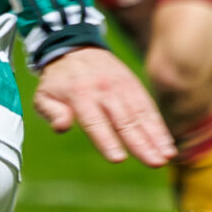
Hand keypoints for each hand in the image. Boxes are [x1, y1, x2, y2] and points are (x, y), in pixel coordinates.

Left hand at [32, 46, 173, 166]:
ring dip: (155, 137)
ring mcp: (122, 87)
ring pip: (140, 114)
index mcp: (80, 94)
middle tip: (154, 163)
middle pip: (124, 120)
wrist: (75, 48)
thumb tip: (61, 127)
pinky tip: (167, 144)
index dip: (106, 140)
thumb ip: (51, 112)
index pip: (94, 121)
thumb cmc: (58, 81)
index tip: (118, 158)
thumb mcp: (43, 95)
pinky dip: (159, 126)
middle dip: (140, 143)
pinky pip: (148, 107)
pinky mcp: (133, 85)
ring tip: (166, 157)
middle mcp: (104, 90)